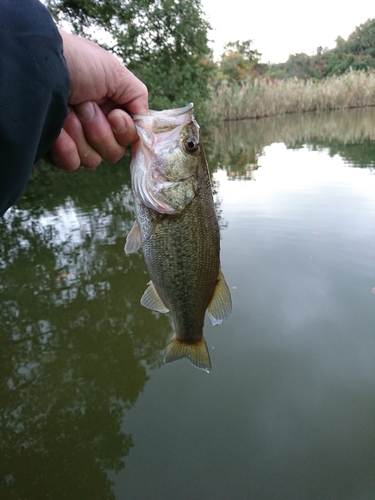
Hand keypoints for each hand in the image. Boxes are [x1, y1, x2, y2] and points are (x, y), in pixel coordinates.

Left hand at [47, 30, 147, 169]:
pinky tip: (57, 129)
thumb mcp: (115, 71)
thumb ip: (137, 96)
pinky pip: (72, 163)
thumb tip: (145, 123)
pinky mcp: (55, 150)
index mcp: (109, 109)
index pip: (129, 138)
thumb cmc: (76, 62)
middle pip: (113, 152)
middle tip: (84, 106)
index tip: (113, 115)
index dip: (124, 131)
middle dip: (99, 130)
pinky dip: (66, 147)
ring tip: (66, 111)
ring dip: (81, 134)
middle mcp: (93, 125)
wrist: (39, 67)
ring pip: (93, 159)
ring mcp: (74, 139)